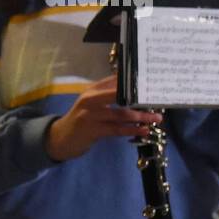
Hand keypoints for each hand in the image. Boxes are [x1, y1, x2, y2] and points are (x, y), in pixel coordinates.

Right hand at [44, 75, 161, 161]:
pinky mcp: (92, 130)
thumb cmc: (82, 119)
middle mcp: (90, 99)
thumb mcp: (92, 103)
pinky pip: (117, 129)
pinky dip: (132, 129)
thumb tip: (136, 90)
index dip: (134, 81)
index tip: (152, 82)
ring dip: (141, 116)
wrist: (61, 138)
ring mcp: (90, 115)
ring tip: (156, 118)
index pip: (115, 80)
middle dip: (140, 98)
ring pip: (121, 114)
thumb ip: (108, 95)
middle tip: (157, 99)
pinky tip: (143, 130)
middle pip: (119, 94)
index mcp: (92, 90)